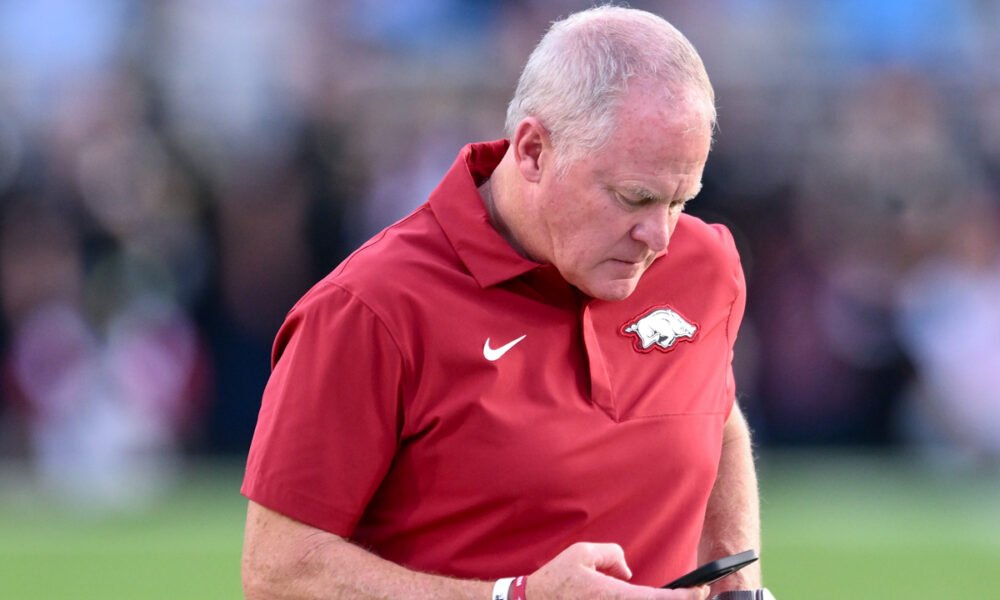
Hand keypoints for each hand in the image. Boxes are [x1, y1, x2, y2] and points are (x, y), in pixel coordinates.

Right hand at [526, 542, 710, 599]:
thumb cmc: (555, 580)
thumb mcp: (582, 553)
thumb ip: (612, 555)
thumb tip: (627, 570)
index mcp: (615, 596)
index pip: (661, 599)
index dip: (687, 597)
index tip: (701, 591)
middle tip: (697, 595)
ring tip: (675, 597)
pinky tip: (647, 598)